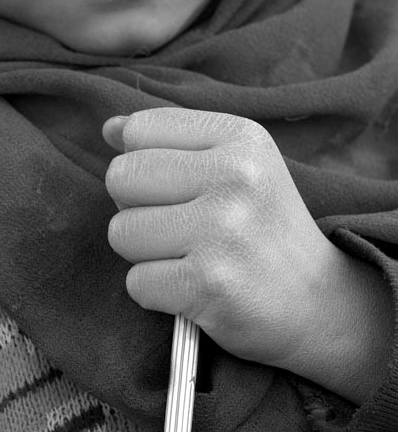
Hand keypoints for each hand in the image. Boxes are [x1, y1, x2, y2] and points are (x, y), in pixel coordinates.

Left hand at [103, 108, 393, 401]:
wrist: (320, 303)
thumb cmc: (263, 229)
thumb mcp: (235, 165)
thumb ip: (171, 141)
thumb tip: (110, 128)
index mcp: (240, 136)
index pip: (141, 129)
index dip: (145, 164)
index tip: (181, 188)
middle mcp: (235, 175)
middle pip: (121, 177)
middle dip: (137, 208)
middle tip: (182, 228)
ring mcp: (223, 229)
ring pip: (121, 231)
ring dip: (145, 255)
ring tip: (191, 258)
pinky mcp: (210, 282)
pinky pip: (136, 281)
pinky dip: (157, 293)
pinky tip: (195, 289)